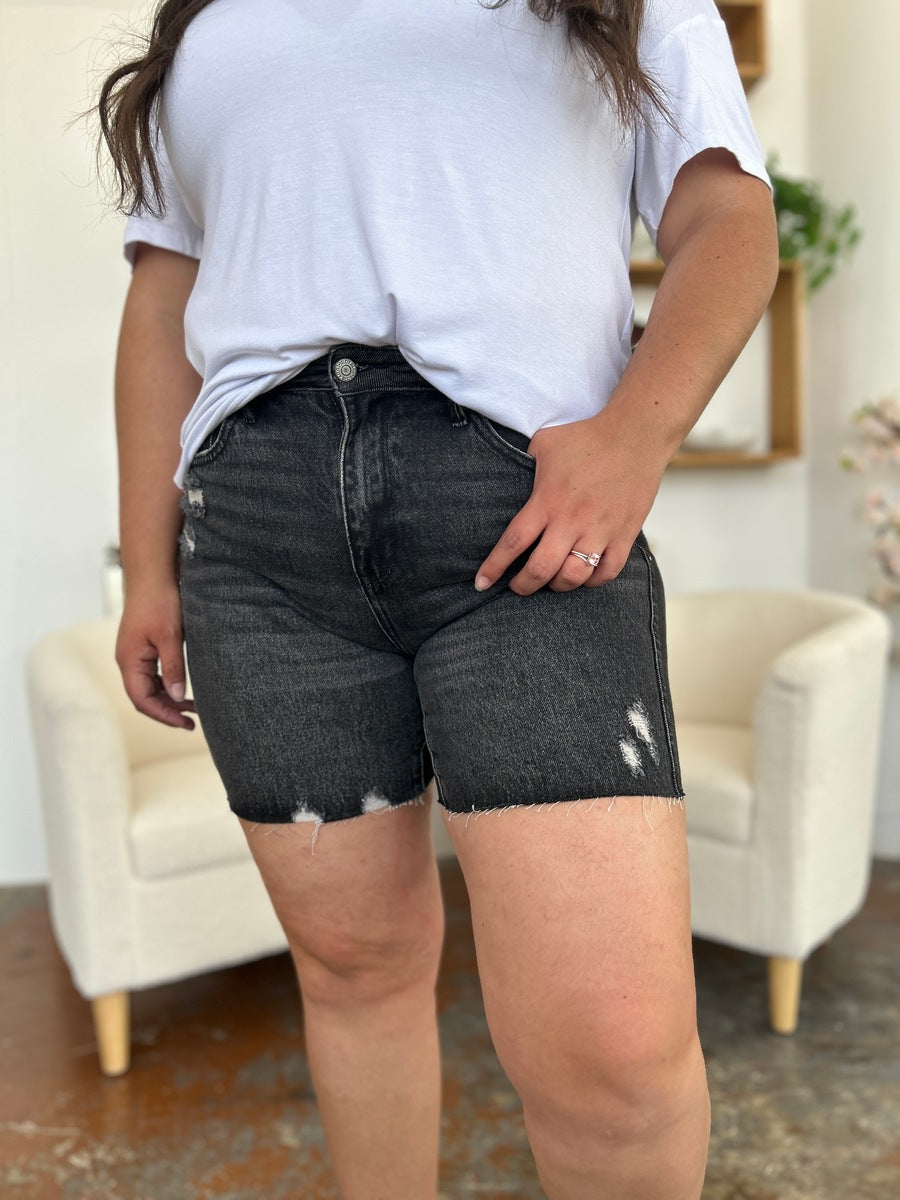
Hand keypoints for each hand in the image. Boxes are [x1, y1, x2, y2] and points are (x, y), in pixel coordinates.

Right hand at [115, 580, 197, 728]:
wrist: (153, 574)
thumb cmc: (160, 602)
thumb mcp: (170, 637)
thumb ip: (173, 668)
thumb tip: (178, 696)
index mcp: (129, 661)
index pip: (142, 700)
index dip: (164, 715)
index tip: (186, 724)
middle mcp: (127, 660)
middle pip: (144, 697)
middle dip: (168, 710)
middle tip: (193, 721)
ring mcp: (134, 654)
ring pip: (149, 687)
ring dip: (169, 698)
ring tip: (194, 708)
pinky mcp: (142, 647)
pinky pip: (152, 674)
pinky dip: (167, 685)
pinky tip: (184, 688)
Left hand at [473, 410, 668, 595]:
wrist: (635, 434)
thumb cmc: (587, 436)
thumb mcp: (544, 444)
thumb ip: (524, 464)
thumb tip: (507, 473)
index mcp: (547, 500)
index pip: (513, 542)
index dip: (494, 567)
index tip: (481, 583)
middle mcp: (571, 520)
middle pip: (541, 569)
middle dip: (523, 586)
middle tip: (517, 587)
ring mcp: (600, 529)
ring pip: (573, 577)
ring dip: (557, 585)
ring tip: (551, 580)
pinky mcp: (624, 534)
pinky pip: (607, 572)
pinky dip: (592, 581)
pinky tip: (584, 575)